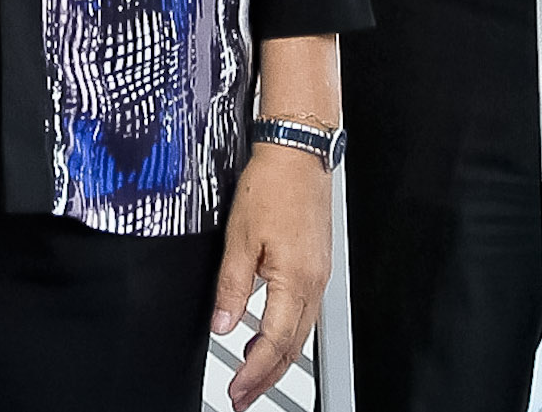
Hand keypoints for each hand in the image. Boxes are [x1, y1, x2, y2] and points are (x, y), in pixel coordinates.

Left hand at [210, 143, 332, 408]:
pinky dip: (286, 333)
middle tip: (244, 397)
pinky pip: (304, 312)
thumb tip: (222, 323)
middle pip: (293, 346)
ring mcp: (318, 275)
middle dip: (268, 377)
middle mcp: (313, 283)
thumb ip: (231, 286)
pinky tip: (268, 335)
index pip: (274, 342)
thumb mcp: (239, 238)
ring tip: (253, 375)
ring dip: (277, 358)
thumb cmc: (272, 186)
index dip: (255, 371)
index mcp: (295, 280)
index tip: (237, 389)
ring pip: (301, 332)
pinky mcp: (316, 264)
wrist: (297, 153)